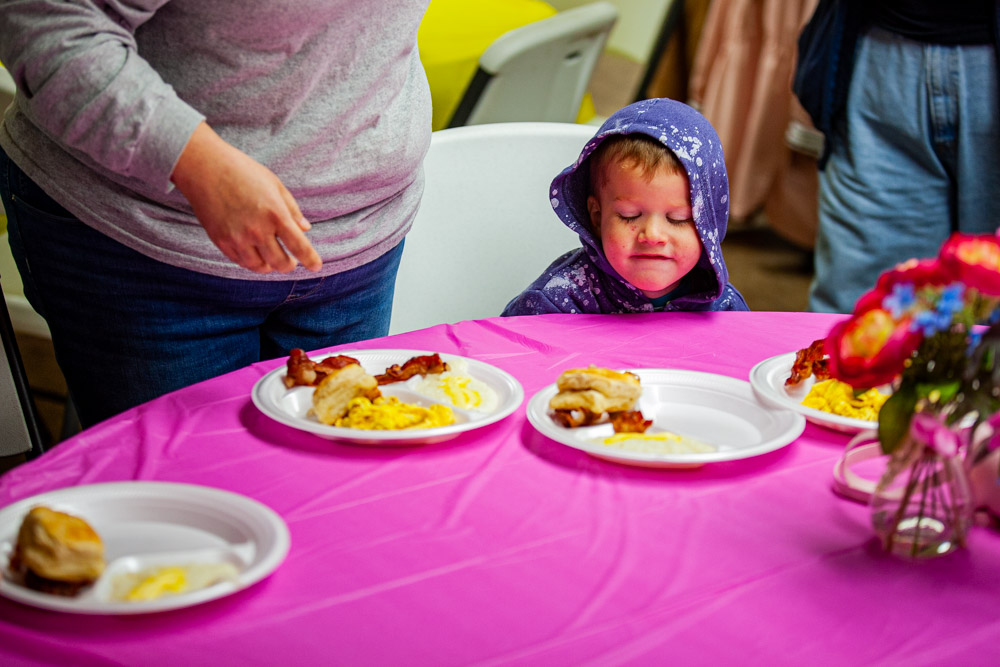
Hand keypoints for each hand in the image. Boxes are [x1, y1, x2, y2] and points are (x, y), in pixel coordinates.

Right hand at [171, 122, 321, 272]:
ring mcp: (238, 238)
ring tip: (272, 259)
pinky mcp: (221, 241)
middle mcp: (257, 229)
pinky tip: (255, 255)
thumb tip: (306, 229)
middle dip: (289, 265)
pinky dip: (251, 262)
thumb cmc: (243, 171)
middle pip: (280, 263)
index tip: (316, 267)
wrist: (204, 167)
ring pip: (260, 267)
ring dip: (269, 266)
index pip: (299, 246)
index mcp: (275, 214)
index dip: (310, 260)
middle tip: (291, 262)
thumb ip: (292, 209)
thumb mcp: (274, 184)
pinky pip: (240, 261)